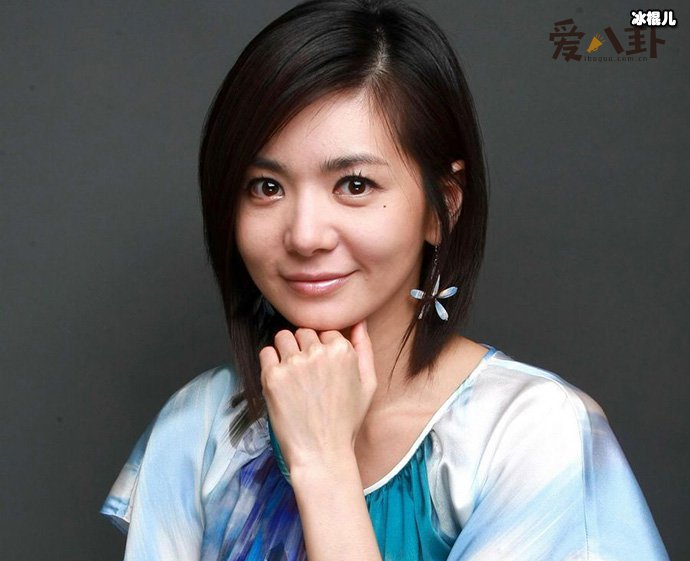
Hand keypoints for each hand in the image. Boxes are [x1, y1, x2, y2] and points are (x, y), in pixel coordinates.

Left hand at [259, 319, 376, 472]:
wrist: (322, 453)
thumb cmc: (346, 421)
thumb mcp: (368, 384)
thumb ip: (364, 348)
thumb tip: (360, 321)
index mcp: (342, 351)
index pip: (326, 331)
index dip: (323, 348)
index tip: (321, 367)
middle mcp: (317, 352)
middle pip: (304, 331)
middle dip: (304, 346)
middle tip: (307, 374)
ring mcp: (293, 363)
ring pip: (283, 336)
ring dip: (286, 350)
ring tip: (292, 375)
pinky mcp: (272, 376)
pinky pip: (266, 352)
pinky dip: (270, 363)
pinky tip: (280, 382)